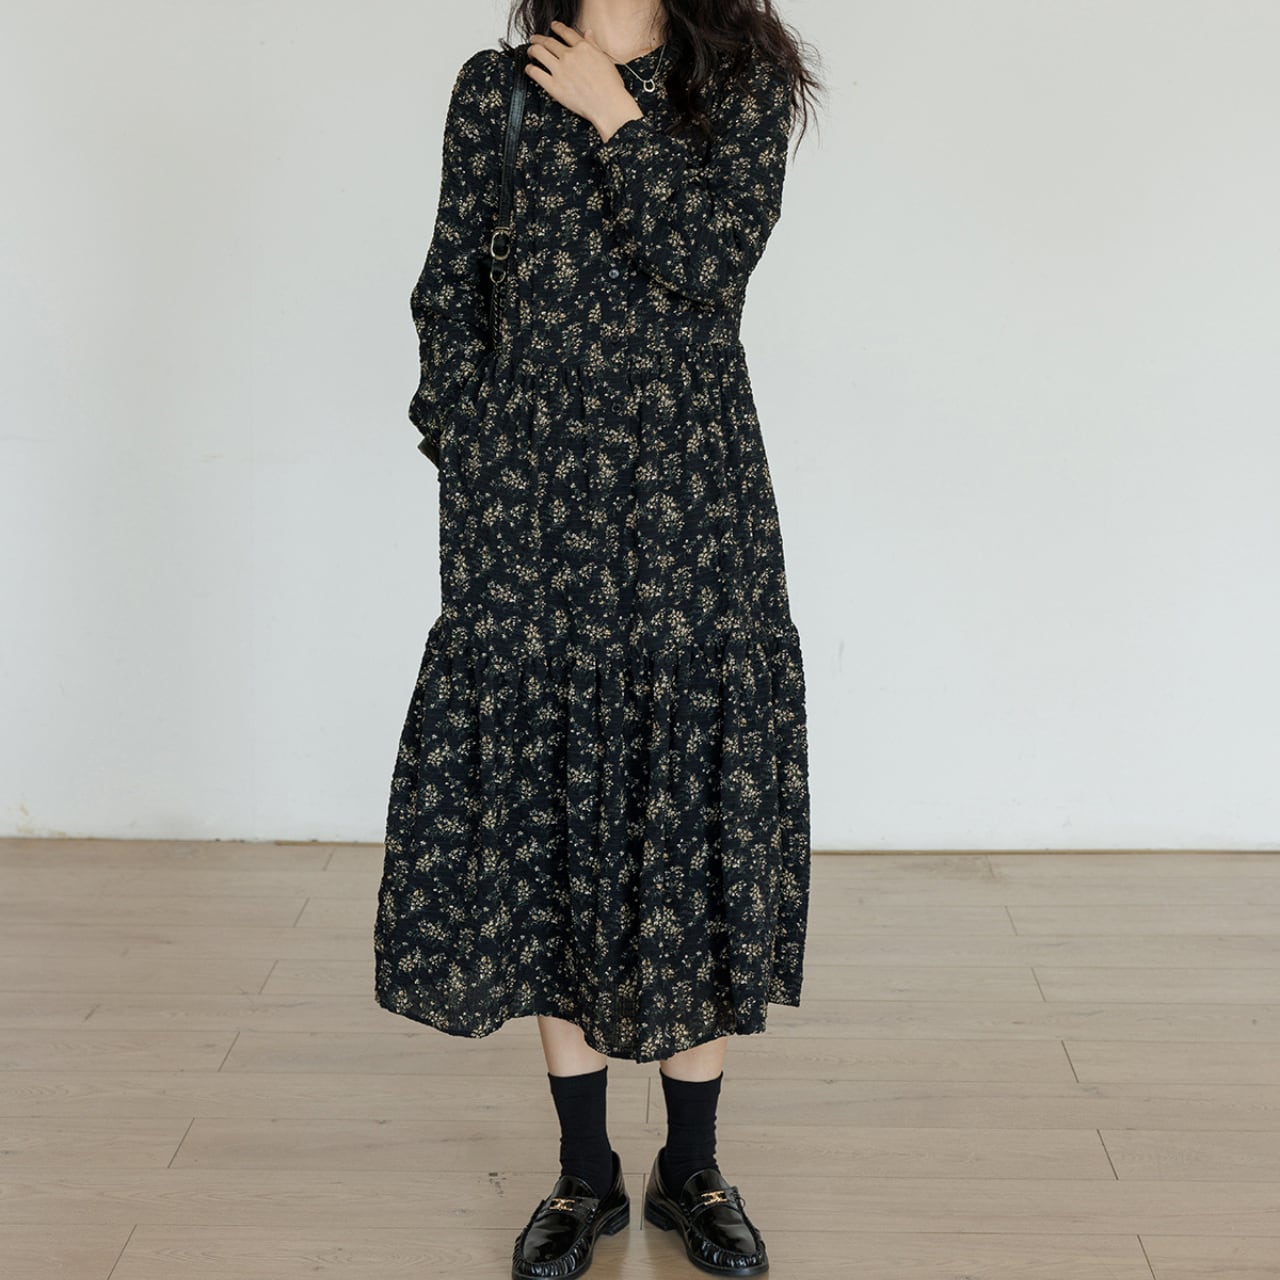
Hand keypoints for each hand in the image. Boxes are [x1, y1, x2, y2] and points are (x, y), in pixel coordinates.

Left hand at [524, 20, 644, 141]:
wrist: (608, 104)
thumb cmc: (611, 86)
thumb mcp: (605, 60)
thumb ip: (593, 45)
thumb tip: (588, 33)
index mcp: (583, 48)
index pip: (566, 32)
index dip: (557, 28)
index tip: (553, 27)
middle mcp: (569, 56)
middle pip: (549, 41)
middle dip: (539, 38)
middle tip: (535, 39)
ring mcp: (560, 70)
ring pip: (539, 52)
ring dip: (532, 49)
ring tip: (530, 51)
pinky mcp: (554, 86)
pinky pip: (536, 73)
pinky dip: (529, 69)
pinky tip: (528, 68)